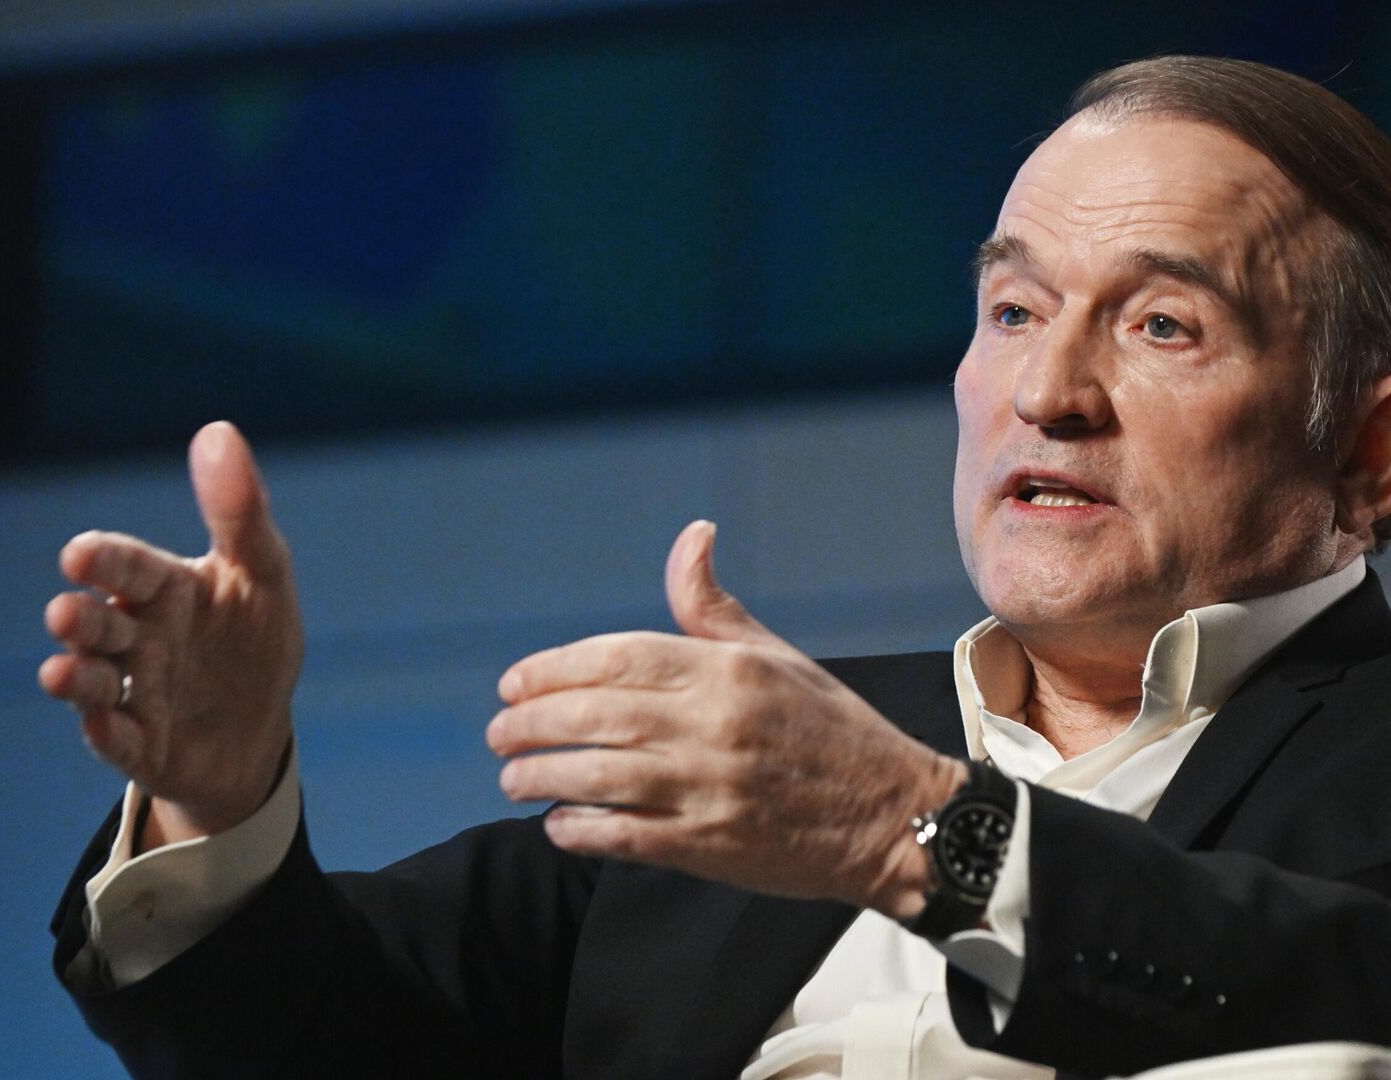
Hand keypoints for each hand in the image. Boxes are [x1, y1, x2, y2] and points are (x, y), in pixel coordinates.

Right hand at [39, 421, 304, 845]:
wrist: (259, 727)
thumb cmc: (254, 638)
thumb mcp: (263, 574)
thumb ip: (241, 512)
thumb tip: (218, 429)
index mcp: (164, 590)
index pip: (127, 567)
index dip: (104, 561)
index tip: (80, 555)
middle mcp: (137, 637)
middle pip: (100, 624)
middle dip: (80, 619)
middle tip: (67, 612)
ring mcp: (134, 691)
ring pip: (94, 681)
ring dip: (76, 675)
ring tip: (62, 670)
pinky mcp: (142, 743)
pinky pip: (119, 739)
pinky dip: (108, 730)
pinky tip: (102, 720)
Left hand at [489, 520, 966, 916]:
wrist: (891, 815)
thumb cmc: (831, 731)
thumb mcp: (778, 655)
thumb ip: (713, 607)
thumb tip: (692, 536)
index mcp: (729, 670)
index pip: (617, 657)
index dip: (552, 668)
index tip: (513, 683)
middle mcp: (716, 724)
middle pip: (595, 715)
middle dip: (531, 723)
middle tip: (499, 733)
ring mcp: (711, 788)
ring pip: (599, 776)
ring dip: (542, 777)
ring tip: (515, 778)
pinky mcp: (711, 845)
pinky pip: (624, 836)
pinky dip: (580, 829)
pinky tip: (559, 824)